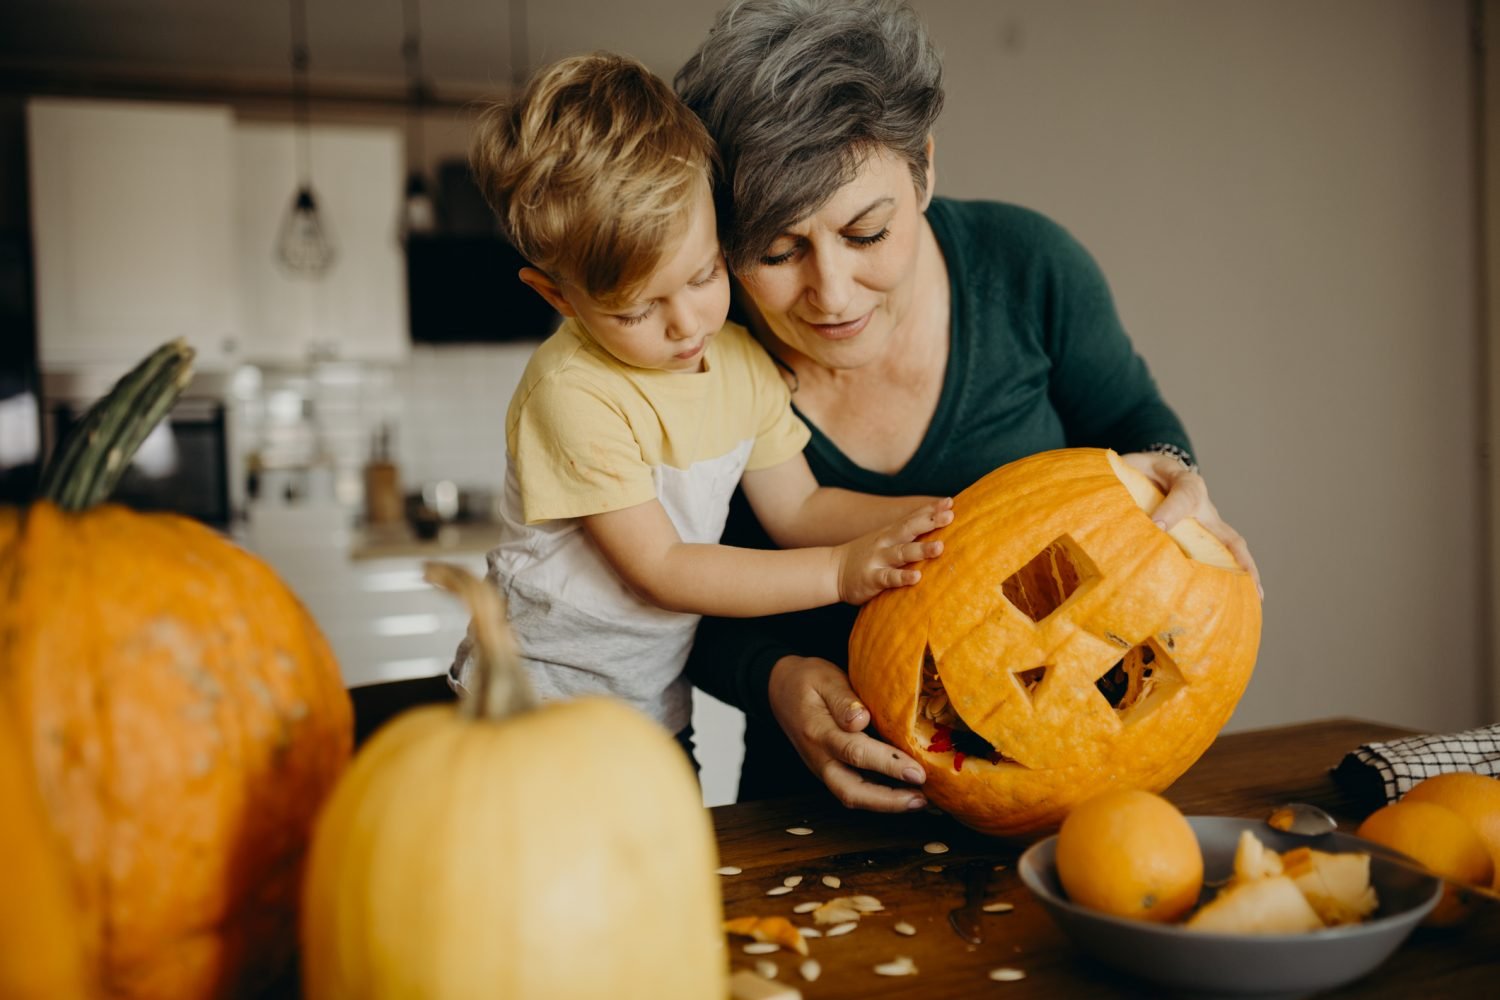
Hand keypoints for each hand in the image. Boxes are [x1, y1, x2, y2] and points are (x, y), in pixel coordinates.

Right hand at [768, 655, 928, 811]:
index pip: (856, 752)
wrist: (780, 689)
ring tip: (920, 801)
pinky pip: (854, 789)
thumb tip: (861, 720)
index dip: (889, 764)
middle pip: (850, 791)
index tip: (918, 771)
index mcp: (819, 731)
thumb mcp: (824, 678)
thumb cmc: (807, 680)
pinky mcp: (831, 770)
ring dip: (886, 804)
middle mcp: (820, 757)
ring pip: (852, 796)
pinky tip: (906, 793)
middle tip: (922, 799)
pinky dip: (880, 797)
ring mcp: (823, 768)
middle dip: (888, 801)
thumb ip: (842, 699)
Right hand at [833, 497, 952, 603]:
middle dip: (930, 522)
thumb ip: (907, 531)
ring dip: (921, 549)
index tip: (949, 502)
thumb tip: (936, 521)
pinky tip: (916, 577)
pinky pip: (889, 578)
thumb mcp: (885, 538)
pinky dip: (903, 577)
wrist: (832, 570)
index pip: (913, 517)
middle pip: (909, 529)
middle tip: (949, 516)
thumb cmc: (866, 554)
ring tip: (940, 547)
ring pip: (902, 553)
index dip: (931, 509)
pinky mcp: (872, 578)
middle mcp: (885, 542)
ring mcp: (878, 559)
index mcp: (890, 532)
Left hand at [1121, 451, 1261, 597]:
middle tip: (1242, 577)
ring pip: (1231, 551)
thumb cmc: (1141, 470)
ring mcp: (1208, 526)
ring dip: (1244, 574)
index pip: (1185, 494)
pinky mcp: (1204, 540)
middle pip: (1227, 534)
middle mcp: (1204, 508)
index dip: (1174, 510)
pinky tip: (1237, 601)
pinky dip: (1231, 579)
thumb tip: (1106, 503)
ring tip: (1253, 600)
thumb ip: (1121, 477)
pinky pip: (1220, 559)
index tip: (1158, 524)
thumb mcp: (1130, 465)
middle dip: (1236, 556)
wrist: (1156, 469)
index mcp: (1184, 481)